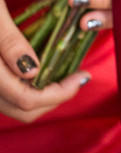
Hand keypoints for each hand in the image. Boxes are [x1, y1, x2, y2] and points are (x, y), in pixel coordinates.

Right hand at [0, 0, 89, 122]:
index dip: (60, 93)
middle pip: (22, 110)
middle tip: (77, 78)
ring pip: (13, 105)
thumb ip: (10, 42)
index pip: (27, 100)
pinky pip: (5, 94)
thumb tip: (34, 71)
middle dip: (55, 98)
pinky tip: (40, 70)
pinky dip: (26, 88)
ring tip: (64, 75)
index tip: (81, 76)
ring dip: (42, 95)